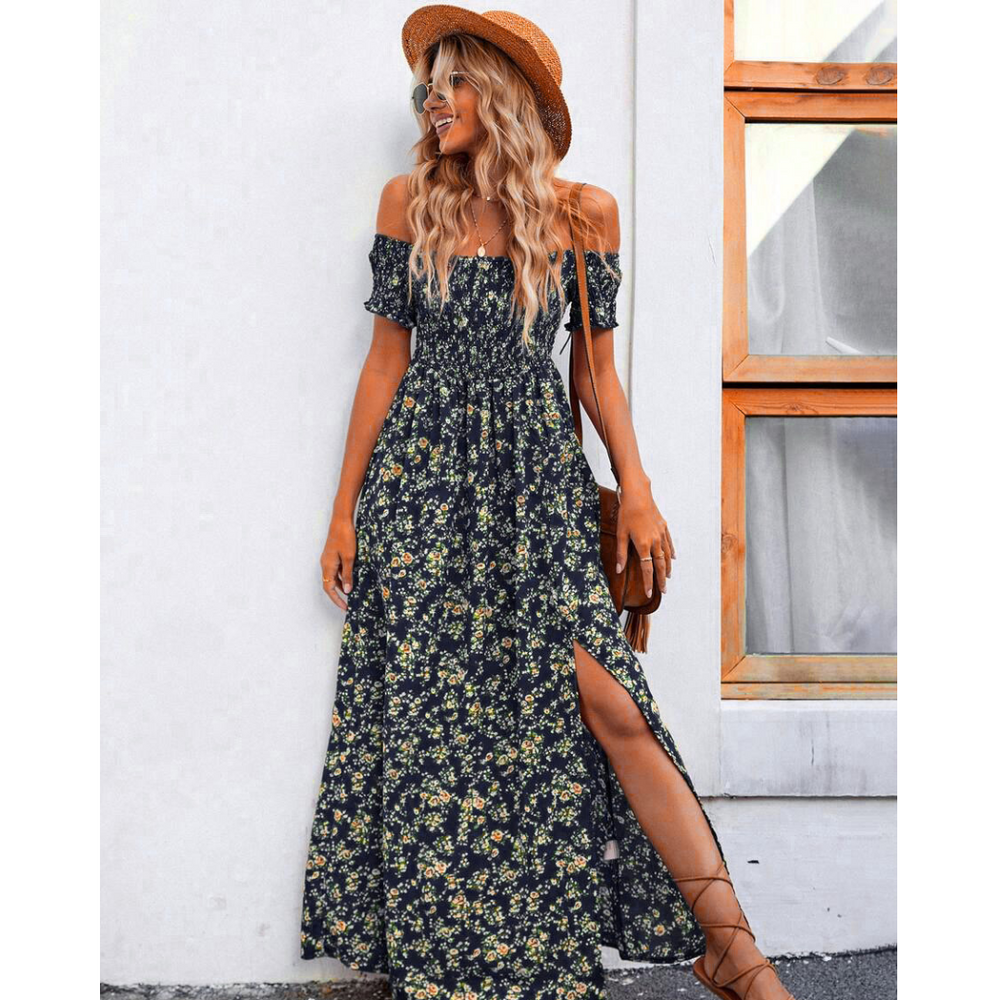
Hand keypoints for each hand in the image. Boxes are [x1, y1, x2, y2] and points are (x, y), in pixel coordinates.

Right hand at [320, 514, 355, 609]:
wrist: (341, 521)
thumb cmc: (345, 538)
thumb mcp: (350, 558)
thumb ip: (348, 575)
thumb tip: (347, 590)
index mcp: (327, 566)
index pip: (329, 589)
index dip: (336, 600)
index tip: (345, 608)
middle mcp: (325, 564)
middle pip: (329, 584)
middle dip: (338, 595)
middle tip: (348, 604)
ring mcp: (328, 559)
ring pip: (333, 577)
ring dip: (340, 585)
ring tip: (352, 592)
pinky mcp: (332, 555)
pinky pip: (336, 570)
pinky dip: (342, 576)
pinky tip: (352, 578)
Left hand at [615, 483, 676, 597]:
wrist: (638, 495)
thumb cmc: (627, 513)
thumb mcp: (620, 534)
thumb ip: (622, 554)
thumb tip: (620, 570)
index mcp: (644, 545)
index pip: (647, 568)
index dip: (649, 582)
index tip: (651, 593)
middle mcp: (655, 541)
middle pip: (661, 565)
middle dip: (662, 579)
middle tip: (664, 591)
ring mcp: (661, 534)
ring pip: (667, 555)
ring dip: (668, 567)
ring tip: (668, 577)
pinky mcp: (664, 526)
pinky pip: (669, 543)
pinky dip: (672, 552)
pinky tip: (673, 558)